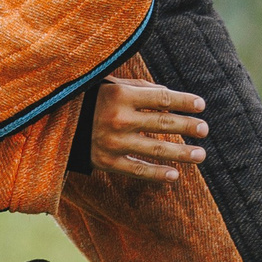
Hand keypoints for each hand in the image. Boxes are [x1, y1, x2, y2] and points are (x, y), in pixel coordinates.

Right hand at [90, 78, 207, 181]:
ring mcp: (113, 142)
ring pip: (156, 150)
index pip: (162, 98)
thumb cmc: (90, 99)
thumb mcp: (112, 85)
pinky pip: (137, 170)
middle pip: (163, 124)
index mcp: (120, 95)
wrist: (56, 123)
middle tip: (205, 130)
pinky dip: (156, 174)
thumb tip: (170, 98)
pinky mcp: (106, 161)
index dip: (183, 102)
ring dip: (181, 153)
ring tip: (200, 154)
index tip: (201, 105)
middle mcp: (118, 119)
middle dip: (188, 127)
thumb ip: (141, 89)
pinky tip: (174, 176)